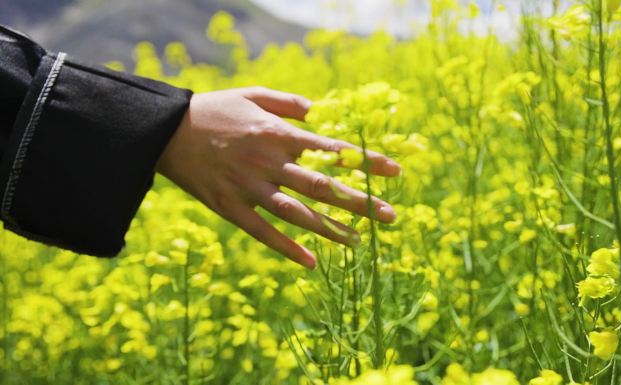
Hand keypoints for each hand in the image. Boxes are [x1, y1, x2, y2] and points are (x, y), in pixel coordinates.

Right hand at [156, 87, 400, 268]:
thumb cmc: (215, 109)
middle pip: (322, 187)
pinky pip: (262, 232)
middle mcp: (269, 162)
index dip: (365, 162)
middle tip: (390, 216)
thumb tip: (319, 113)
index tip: (395, 171)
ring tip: (360, 242)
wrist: (166, 130)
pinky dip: (287, 248)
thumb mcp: (254, 94)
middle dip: (359, 202)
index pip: (331, 151)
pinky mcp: (230, 207)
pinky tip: (311, 262)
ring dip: (330, 229)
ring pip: (297, 213)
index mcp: (278, 134)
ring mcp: (249, 187)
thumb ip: (289, 103)